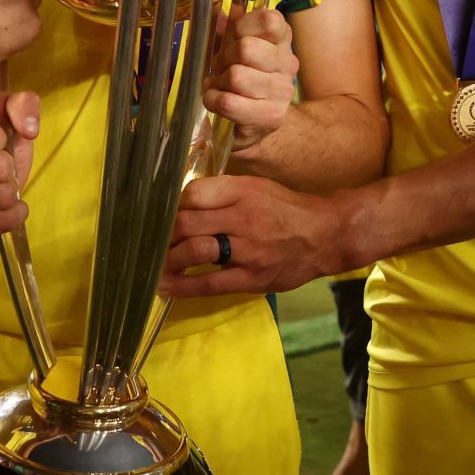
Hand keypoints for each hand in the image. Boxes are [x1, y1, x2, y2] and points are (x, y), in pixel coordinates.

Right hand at [0, 90, 38, 247]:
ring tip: (0, 189)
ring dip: (12, 193)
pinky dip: (14, 216)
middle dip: (10, 170)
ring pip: (3, 196)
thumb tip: (29, 128)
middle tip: (1, 171)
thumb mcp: (9, 120)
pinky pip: (2, 222)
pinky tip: (6, 209)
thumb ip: (23, 104)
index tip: (0, 140)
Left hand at [159, 174, 344, 297]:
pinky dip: (183, 286)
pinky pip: (210, 283)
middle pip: (187, 223)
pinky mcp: (252, 278)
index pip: (192, 194)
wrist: (326, 234)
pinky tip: (165, 287)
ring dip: (167, 259)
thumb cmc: (284, 209)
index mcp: (242, 190)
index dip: (169, 207)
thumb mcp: (255, 187)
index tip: (158, 216)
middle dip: (162, 234)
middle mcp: (243, 217)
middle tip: (149, 242)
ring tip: (153, 264)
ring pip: (195, 251)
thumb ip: (220, 194)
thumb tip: (179, 204)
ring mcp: (248, 249)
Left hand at [203, 6, 296, 153]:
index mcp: (282, 41)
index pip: (269, 20)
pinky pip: (229, 102)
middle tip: (222, 68)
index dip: (243, 26)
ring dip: (218, 82)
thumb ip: (228, 28)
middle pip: (246, 48)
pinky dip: (213, 100)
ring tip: (222, 87)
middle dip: (224, 58)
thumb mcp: (234, 49)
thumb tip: (218, 8)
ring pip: (236, 76)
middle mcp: (287, 64)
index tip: (233, 39)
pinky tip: (217, 101)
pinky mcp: (270, 117)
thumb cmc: (244, 82)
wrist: (261, 127)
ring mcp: (282, 92)